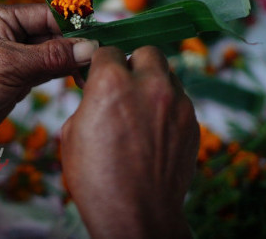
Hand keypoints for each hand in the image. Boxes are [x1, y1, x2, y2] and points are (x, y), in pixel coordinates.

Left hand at [0, 4, 97, 143]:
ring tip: (93, 70)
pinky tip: (77, 78)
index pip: (47, 15)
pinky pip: (45, 71)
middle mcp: (9, 33)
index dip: (74, 25)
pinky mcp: (17, 77)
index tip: (100, 36)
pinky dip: (60, 74)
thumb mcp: (10, 66)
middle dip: (75, 46)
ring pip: (51, 54)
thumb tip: (90, 48)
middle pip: (52, 34)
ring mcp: (14, 56)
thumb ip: (51, 56)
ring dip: (70, 61)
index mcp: (2, 17)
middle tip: (101, 58)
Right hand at [61, 46, 198, 237]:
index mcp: (112, 83)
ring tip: (142, 109)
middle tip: (125, 86)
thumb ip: (89, 100)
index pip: (109, 51)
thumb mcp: (73, 132)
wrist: (137, 214)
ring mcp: (176, 103)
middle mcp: (149, 85)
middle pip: (146, 52)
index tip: (100, 74)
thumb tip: (97, 92)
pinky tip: (155, 130)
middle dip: (133, 64)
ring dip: (154, 83)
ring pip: (167, 74)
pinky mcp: (192, 122)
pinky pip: (180, 100)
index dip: (101, 64)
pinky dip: (167, 106)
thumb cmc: (97, 178)